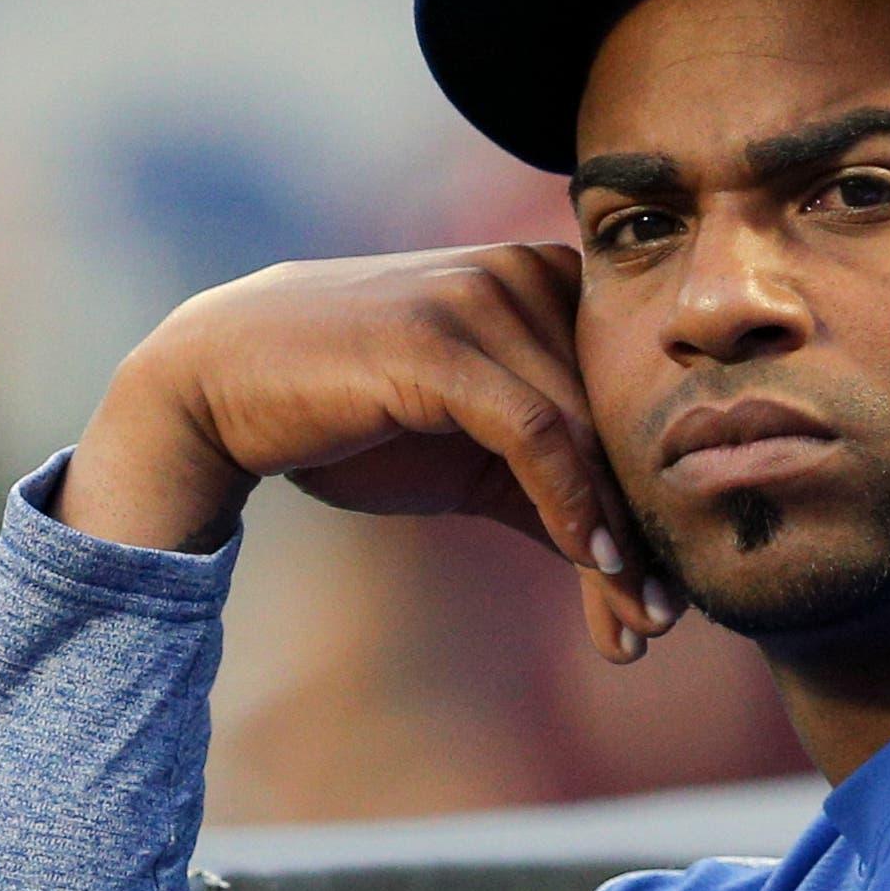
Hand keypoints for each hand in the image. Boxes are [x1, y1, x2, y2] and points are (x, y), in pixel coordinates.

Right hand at [56, 243, 680, 661]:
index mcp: (547, 281)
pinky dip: (570, 502)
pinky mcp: (441, 340)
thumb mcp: (469, 457)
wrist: (218, 385)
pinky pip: (535, 431)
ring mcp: (482, 297)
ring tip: (641, 617)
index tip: (671, 586)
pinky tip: (592, 560)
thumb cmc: (350, 415)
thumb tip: (629, 567)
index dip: (653, 496)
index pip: (626, 398)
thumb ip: (547, 488)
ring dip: (616, 539)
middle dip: (642, 530)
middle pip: (614, 421)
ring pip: (586, 434)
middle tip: (668, 618)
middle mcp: (526, 273)